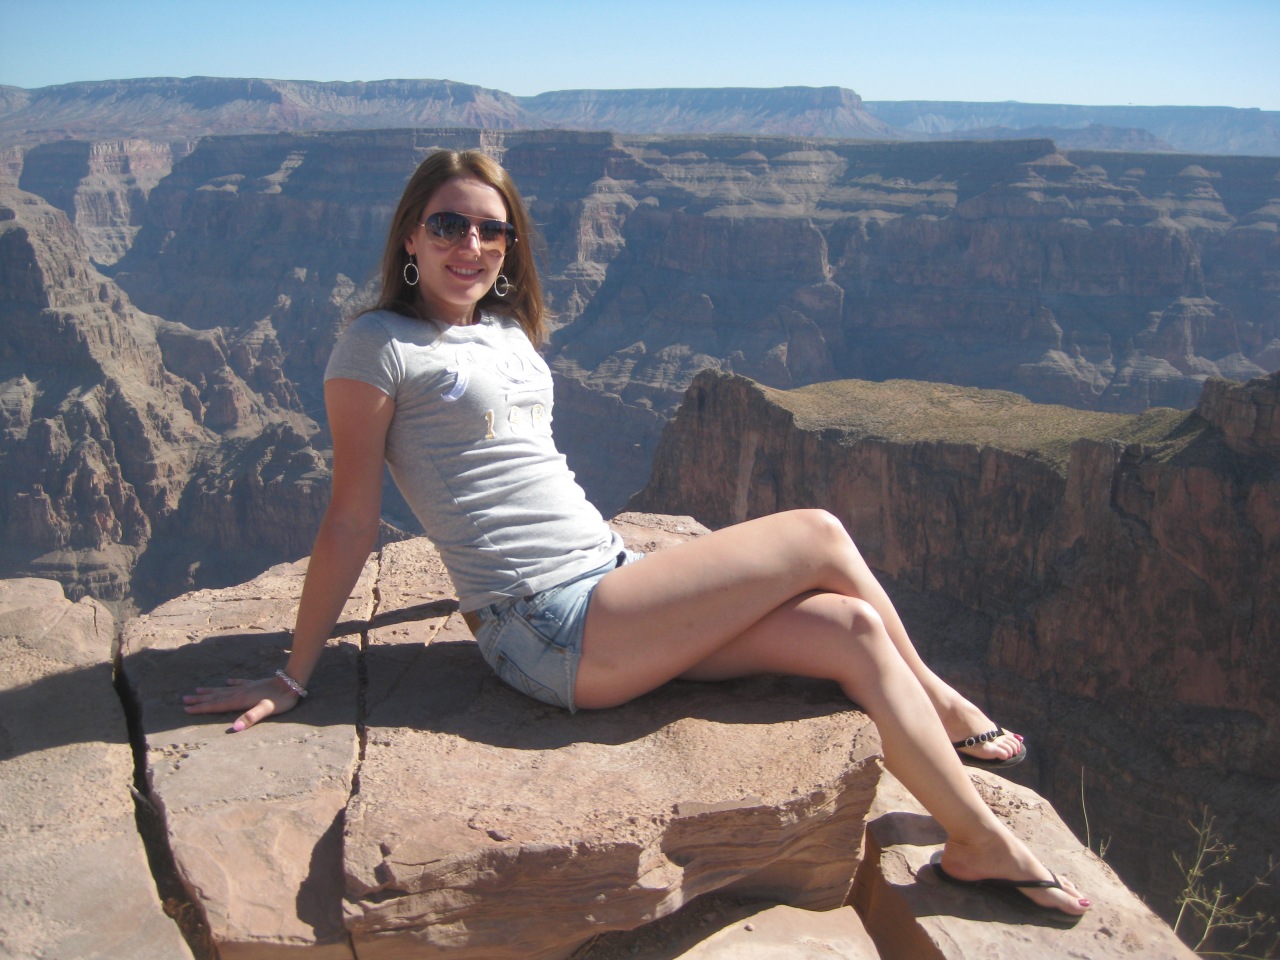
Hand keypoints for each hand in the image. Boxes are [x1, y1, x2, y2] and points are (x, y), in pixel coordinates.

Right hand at [183, 676, 299, 731]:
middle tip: (184, 700)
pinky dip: (231, 683)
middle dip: (200, 700)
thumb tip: (233, 728)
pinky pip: (239, 684)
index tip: (186, 709)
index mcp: (240, 700)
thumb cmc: (282, 698)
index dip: (202, 708)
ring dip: (211, 692)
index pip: (217, 705)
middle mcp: (240, 692)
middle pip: (216, 697)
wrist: (292, 681)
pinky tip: (227, 681)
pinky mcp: (255, 684)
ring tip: (198, 690)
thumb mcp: (267, 709)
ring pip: (224, 690)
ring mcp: (247, 687)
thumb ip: (251, 718)